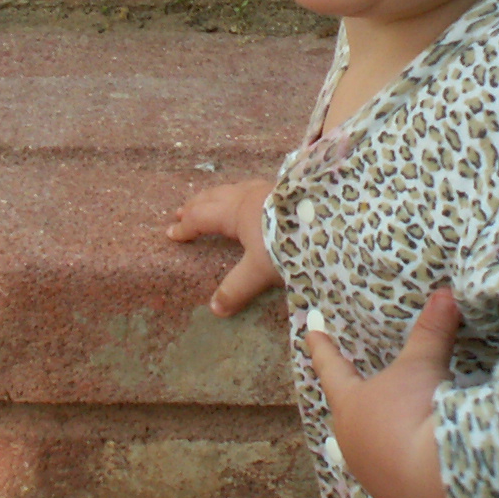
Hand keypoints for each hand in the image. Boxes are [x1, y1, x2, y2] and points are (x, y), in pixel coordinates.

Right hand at [167, 178, 279, 316]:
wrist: (328, 216)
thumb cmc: (290, 241)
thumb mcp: (260, 269)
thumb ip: (237, 288)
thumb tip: (214, 309)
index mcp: (235, 212)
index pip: (200, 218)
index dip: (185, 227)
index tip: (170, 233)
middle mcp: (247, 196)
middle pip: (213, 197)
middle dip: (195, 205)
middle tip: (180, 212)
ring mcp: (267, 189)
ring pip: (232, 189)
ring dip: (215, 196)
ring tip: (210, 201)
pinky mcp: (284, 189)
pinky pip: (250, 188)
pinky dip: (237, 193)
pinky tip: (250, 197)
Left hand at [306, 288, 458, 497]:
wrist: (437, 472)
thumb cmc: (418, 410)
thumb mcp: (425, 365)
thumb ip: (432, 330)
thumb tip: (447, 293)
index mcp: (350, 404)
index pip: (332, 367)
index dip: (322, 346)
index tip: (308, 330)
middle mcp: (352, 441)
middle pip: (346, 416)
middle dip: (350, 405)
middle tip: (349, 397)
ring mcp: (371, 473)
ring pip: (364, 452)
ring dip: (373, 442)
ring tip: (377, 439)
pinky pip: (391, 478)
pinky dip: (396, 469)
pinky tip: (403, 469)